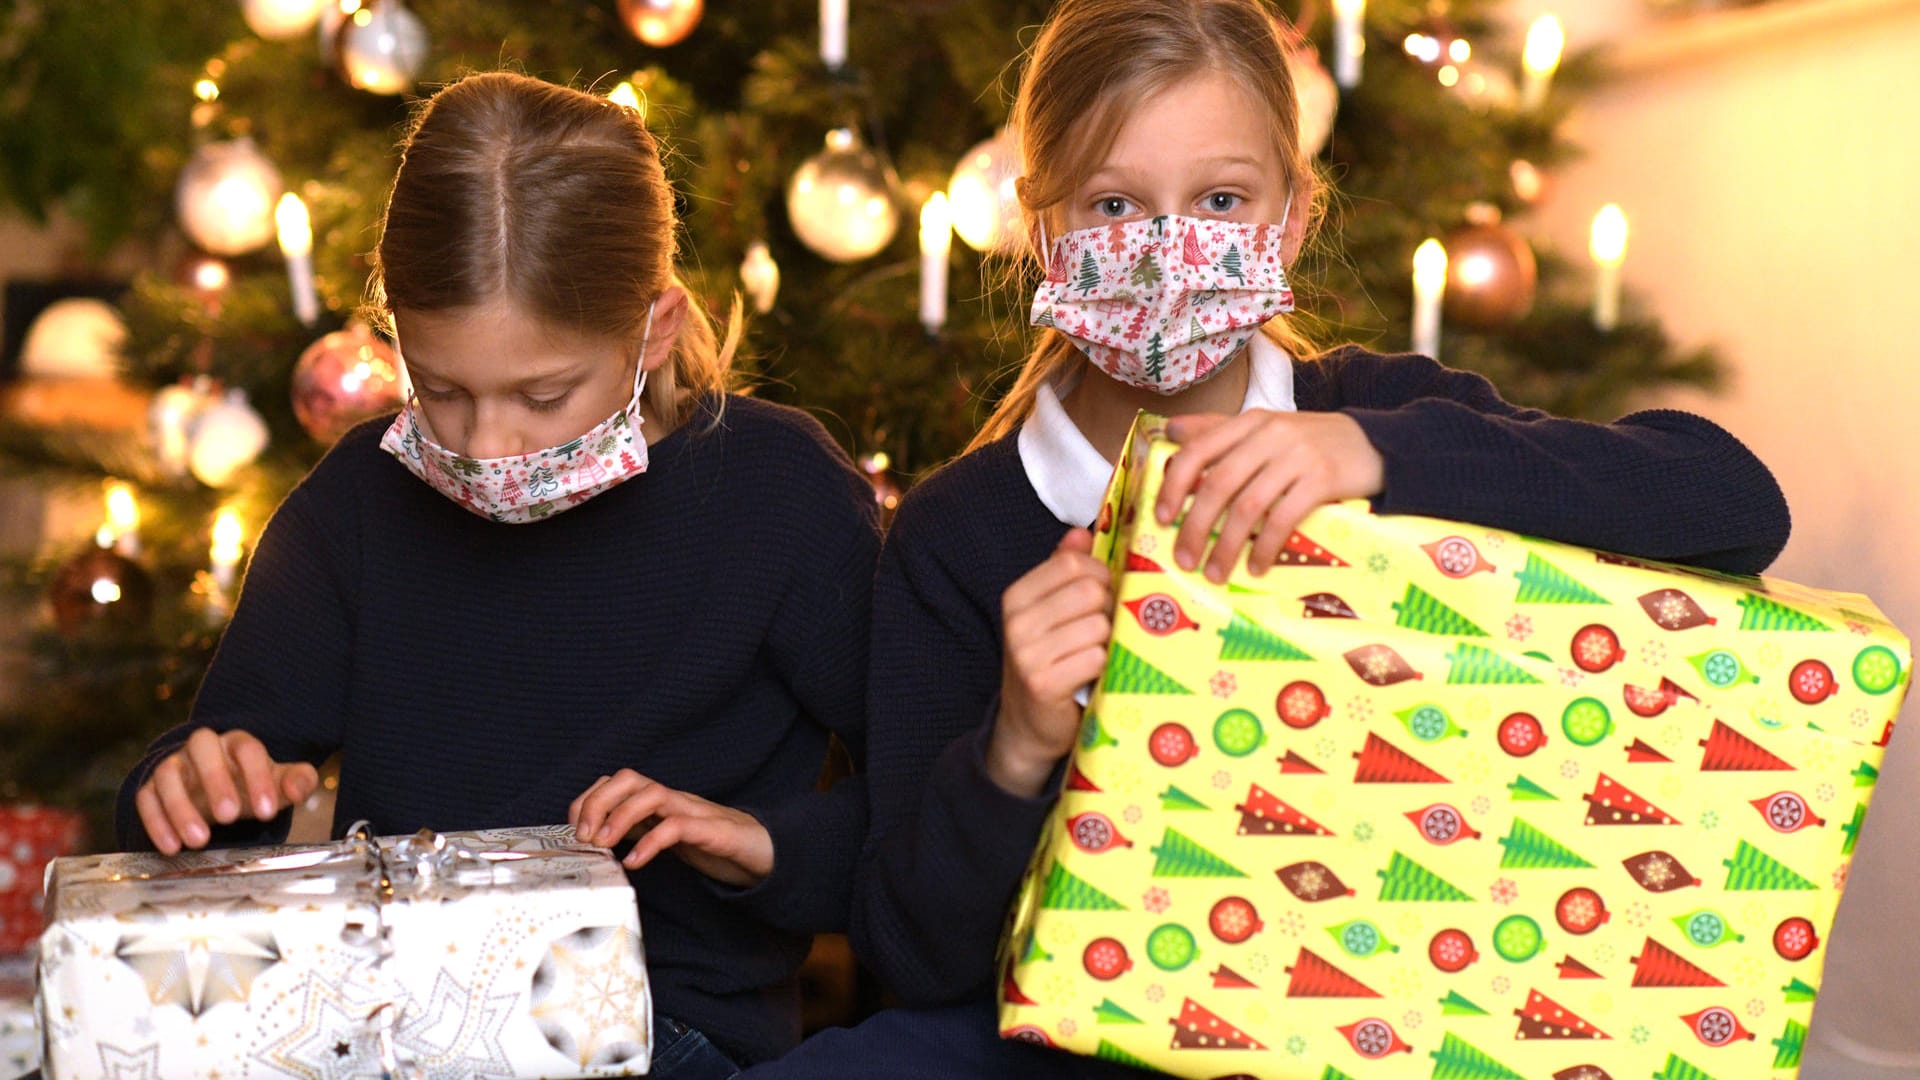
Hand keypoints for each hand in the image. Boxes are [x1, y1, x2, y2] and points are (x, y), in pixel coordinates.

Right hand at [134, 728, 318, 854]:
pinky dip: (155, 822)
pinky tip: (171, 848)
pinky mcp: (152, 788)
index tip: (267, 812)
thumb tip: (297, 789)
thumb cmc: (253, 786)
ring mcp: (174, 765)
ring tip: (198, 840)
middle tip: (229, 817)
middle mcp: (203, 747)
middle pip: (202, 746)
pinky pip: (145, 798)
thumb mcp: (279, 785)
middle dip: (215, 780)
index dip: (258, 777)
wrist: (219, 795)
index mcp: (238, 743)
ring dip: (180, 807)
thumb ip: (298, 782)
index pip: (248, 749)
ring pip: (168, 774)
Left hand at [569, 770, 773, 887]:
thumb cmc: (712, 845)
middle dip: (598, 801)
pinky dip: (651, 841)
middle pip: (628, 778)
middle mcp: (672, 799)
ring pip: (652, 794)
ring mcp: (693, 811)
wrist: (763, 852)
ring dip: (620, 816)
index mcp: (658, 801)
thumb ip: (636, 833)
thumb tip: (595, 845)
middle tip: (584, 836)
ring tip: (604, 845)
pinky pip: (678, 827)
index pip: (616, 782)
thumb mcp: (665, 838)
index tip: (573, 828)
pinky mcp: (712, 831)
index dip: (588, 798)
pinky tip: (636, 861)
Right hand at [987, 528, 1110, 797]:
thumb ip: (1064, 572)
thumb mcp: (1050, 613)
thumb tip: (1080, 532)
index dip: (1100, 576)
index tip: (1102, 598)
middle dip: (1108, 610)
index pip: (1074, 563)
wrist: (1028, 725)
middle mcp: (1016, 621)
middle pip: (1091, 591)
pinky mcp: (1042, 683)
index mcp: (1017, 596)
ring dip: (1107, 642)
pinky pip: (1096, 657)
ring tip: (1095, 655)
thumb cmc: (1048, 662)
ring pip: (1098, 625)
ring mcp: (1026, 653)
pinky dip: (1102, 667)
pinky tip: (1092, 676)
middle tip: (1102, 632)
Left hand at [1158, 410, 1384, 582]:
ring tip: (1214, 572)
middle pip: (1219, 484)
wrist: (1376, 443)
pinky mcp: (1322, 479)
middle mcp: (1269, 434)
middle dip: (1195, 526)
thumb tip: (1171, 433)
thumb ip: (1219, 430)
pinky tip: (1256, 567)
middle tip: (1183, 558)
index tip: (1161, 517)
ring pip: (1248, 506)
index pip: (1198, 450)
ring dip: (1226, 545)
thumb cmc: (1311, 441)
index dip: (1175, 485)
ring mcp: (1297, 456)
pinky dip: (1265, 547)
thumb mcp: (1265, 427)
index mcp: (1249, 422)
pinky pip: (1284, 519)